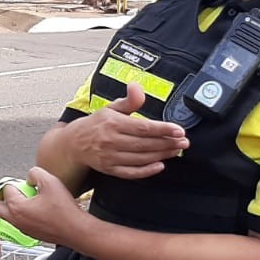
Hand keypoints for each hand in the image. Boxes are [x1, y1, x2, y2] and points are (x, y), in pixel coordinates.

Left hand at [0, 167, 86, 248]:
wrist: (76, 231)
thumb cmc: (63, 210)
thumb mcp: (50, 181)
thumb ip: (35, 173)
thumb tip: (30, 176)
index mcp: (16, 207)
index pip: (5, 189)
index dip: (14, 182)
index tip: (22, 181)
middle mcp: (15, 220)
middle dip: (1, 196)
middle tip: (14, 189)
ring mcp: (22, 229)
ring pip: (7, 216)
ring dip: (12, 205)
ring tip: (27, 198)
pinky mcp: (30, 234)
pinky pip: (18, 222)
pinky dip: (21, 214)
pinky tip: (37, 208)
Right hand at [66, 82, 187, 177]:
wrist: (74, 144)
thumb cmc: (97, 124)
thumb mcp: (111, 108)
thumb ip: (128, 101)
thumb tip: (137, 87)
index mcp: (113, 123)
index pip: (143, 127)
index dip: (163, 129)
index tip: (179, 130)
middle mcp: (111, 141)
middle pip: (145, 144)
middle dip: (167, 143)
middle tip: (184, 142)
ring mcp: (110, 157)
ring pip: (141, 158)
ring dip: (161, 155)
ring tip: (176, 150)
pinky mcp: (110, 169)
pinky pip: (131, 172)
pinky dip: (146, 171)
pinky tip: (160, 166)